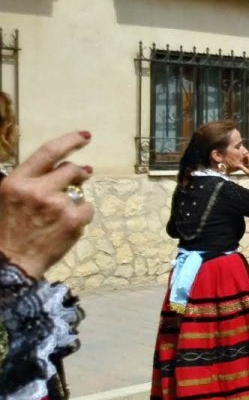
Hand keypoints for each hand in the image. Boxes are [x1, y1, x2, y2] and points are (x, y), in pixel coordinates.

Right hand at [0, 132, 95, 278]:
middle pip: (71, 169)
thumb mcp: (10, 199)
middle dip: (80, 172)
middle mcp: (37, 189)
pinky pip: (88, 209)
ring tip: (60, 216)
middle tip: (83, 176)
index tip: (85, 136)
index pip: (47, 152)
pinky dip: (83, 216)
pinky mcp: (72, 219)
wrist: (13, 263)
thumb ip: (32, 181)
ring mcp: (56, 204)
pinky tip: (68, 226)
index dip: (69, 141)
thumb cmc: (10, 230)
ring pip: (80, 192)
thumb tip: (66, 168)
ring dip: (76, 200)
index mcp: (17, 182)